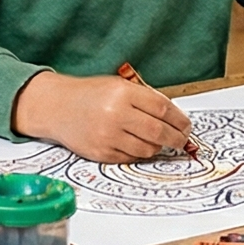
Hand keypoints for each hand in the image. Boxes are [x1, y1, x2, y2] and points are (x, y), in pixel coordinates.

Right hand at [12, 71, 192, 162]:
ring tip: (159, 141)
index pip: (163, 108)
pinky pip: (131, 158)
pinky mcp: (101, 153)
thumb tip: (175, 118)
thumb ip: (144, 98)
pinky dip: (140, 153)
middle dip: (176, 138)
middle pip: (158, 132)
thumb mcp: (117, 85)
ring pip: (147, 149)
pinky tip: (139, 145)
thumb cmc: (90, 94)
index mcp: (122, 93)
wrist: (57, 107)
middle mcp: (115, 114)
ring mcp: (108, 136)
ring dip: (158, 147)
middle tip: (181, 140)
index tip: (186, 125)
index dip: (179, 119)